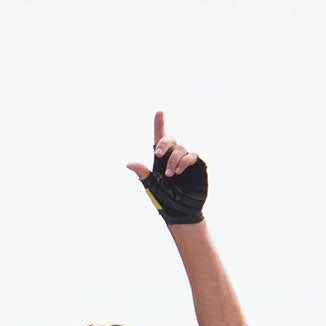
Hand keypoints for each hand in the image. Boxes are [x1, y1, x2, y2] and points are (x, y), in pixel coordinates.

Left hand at [127, 110, 207, 225]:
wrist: (181, 212)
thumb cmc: (164, 201)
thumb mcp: (151, 186)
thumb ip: (143, 174)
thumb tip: (129, 164)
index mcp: (160, 159)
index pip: (159, 137)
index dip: (159, 124)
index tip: (159, 112)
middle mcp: (173, 157)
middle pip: (170, 139)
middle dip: (164, 144)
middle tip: (158, 154)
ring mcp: (185, 160)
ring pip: (180, 148)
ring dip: (174, 160)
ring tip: (171, 175)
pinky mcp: (197, 165)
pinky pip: (192, 155)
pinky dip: (185, 161)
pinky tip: (180, 170)